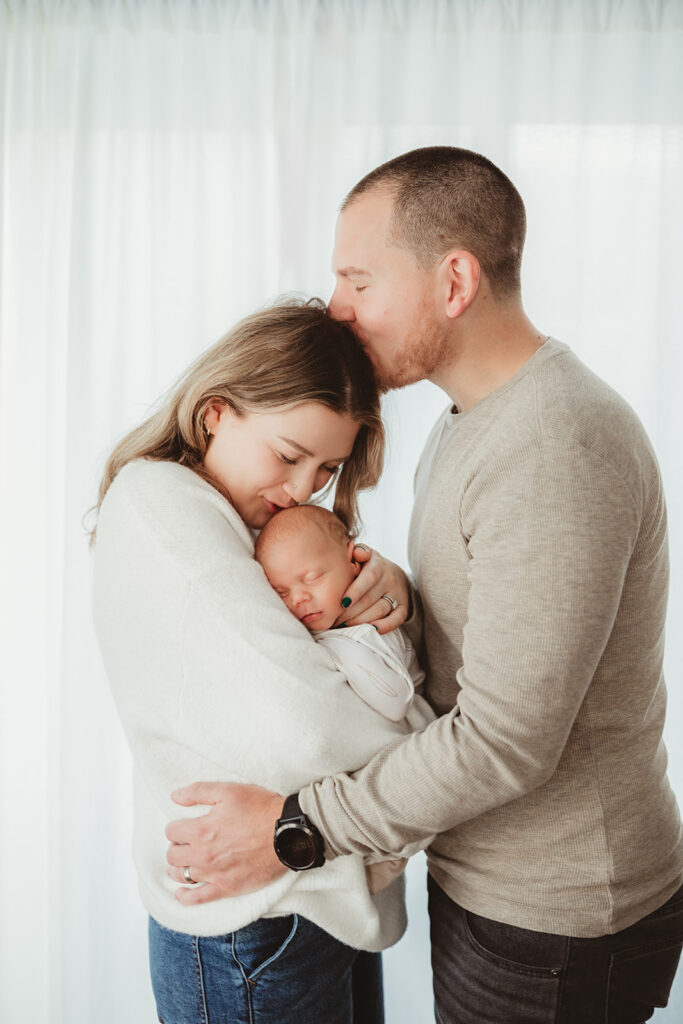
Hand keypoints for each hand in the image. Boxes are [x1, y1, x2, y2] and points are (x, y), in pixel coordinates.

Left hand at [165, 782, 285, 904]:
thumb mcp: (229, 791)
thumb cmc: (261, 809)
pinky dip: (186, 896)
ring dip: (179, 867)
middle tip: (188, 841)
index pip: (171, 831)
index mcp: (201, 829)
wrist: (288, 833)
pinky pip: (197, 898)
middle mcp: (203, 854)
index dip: (177, 826)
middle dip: (177, 846)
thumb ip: (198, 792)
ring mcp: (214, 874)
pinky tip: (183, 892)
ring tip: (187, 861)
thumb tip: (175, 796)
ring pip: (181, 875)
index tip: (185, 825)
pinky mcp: (227, 888)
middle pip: (173, 855)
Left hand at [335, 545, 410, 634]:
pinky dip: (383, 626)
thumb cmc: (369, 566)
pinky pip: (396, 620)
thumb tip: (356, 552)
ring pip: (380, 611)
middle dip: (349, 611)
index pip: (369, 578)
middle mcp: (390, 579)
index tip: (341, 603)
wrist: (394, 574)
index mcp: (378, 565)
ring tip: (343, 625)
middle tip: (334, 619)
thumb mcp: (364, 555)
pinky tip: (369, 629)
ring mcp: (398, 594)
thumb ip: (358, 552)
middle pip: (370, 598)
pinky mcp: (404, 608)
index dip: (355, 591)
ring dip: (360, 621)